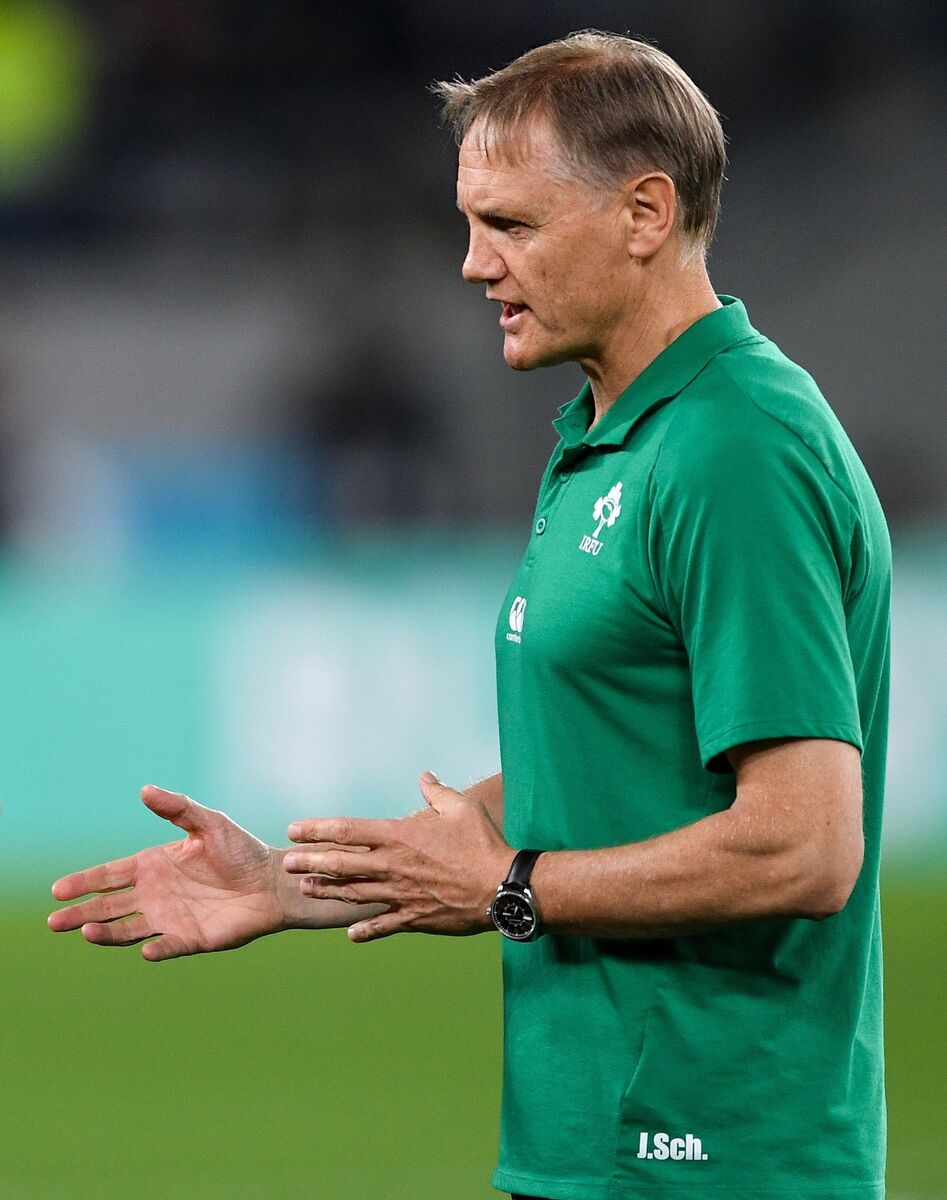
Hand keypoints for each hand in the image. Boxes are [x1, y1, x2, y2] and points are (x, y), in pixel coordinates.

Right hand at [48, 786, 288, 961]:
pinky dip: (157, 949)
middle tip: (53, 921)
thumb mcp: (209, 822)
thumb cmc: (240, 850)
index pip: (110, 875)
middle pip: (109, 906)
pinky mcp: (192, 939)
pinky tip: (145, 950)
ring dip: (107, 933)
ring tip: (85, 931)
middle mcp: (155, 895)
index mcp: (154, 866)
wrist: (272, 880)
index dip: (84, 882)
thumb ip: (177, 808)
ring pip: (129, 930)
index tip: (58, 890)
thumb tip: (145, 789)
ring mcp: (171, 919)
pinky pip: (169, 946)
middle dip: (81, 912)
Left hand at [284, 772, 513, 942]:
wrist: (502, 886)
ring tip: (305, 888)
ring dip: (327, 891)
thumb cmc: (482, 843)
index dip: (316, 829)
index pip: (347, 831)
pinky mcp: (414, 917)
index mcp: (399, 836)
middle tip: (286, 863)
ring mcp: (400, 894)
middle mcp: (393, 866)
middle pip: (341, 864)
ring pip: (354, 894)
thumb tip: (424, 776)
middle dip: (310, 862)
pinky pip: (383, 925)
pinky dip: (365, 929)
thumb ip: (436, 792)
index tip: (294, 829)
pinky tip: (349, 934)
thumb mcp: (461, 807)